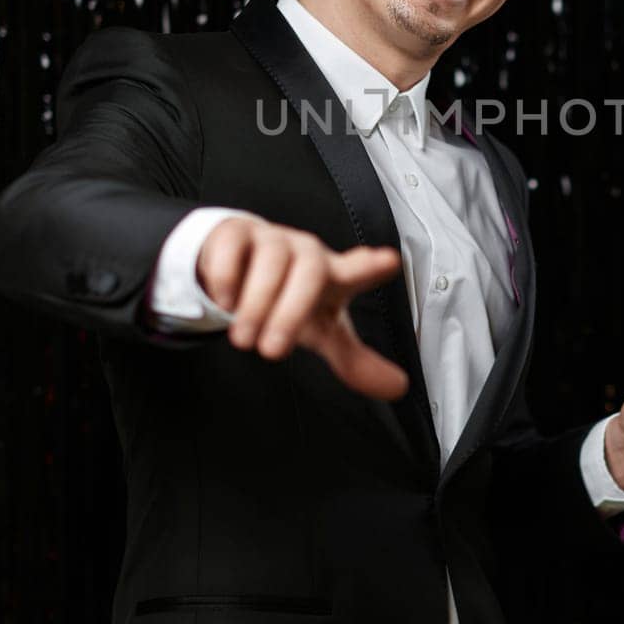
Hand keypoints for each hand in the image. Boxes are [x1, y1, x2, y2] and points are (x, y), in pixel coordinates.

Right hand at [198, 217, 408, 399]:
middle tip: (272, 351)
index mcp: (333, 276)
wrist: (245, 264)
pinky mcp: (236, 234)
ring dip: (256, 304)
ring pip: (271, 261)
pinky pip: (233, 247)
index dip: (371, 266)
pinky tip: (224, 301)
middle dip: (291, 313)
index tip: (388, 262)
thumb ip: (355, 360)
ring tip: (244, 338)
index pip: (358, 269)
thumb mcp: (322, 330)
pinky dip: (227, 277)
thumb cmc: (291, 296)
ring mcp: (272, 240)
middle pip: (310, 272)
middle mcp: (306, 254)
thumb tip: (399, 388)